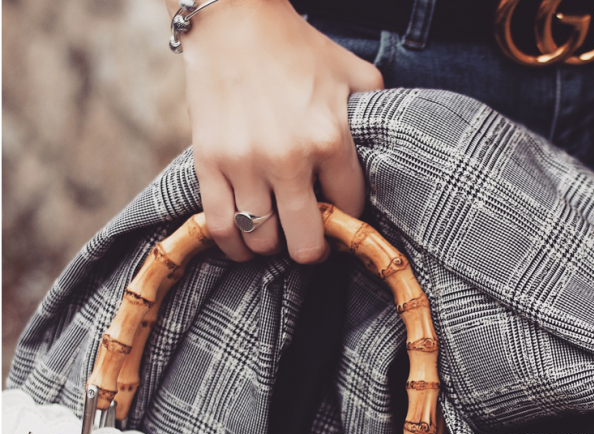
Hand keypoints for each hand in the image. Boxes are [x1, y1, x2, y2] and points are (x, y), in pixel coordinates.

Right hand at [174, 0, 381, 263]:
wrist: (234, 23)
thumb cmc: (295, 48)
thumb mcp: (350, 72)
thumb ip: (372, 112)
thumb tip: (383, 145)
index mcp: (330, 138)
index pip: (347, 208)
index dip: (345, 220)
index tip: (337, 218)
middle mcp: (289, 158)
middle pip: (305, 241)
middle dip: (311, 249)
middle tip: (308, 242)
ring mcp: (245, 163)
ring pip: (260, 238)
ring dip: (270, 246)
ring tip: (273, 237)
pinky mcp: (210, 164)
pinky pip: (220, 226)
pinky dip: (232, 245)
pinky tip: (241, 244)